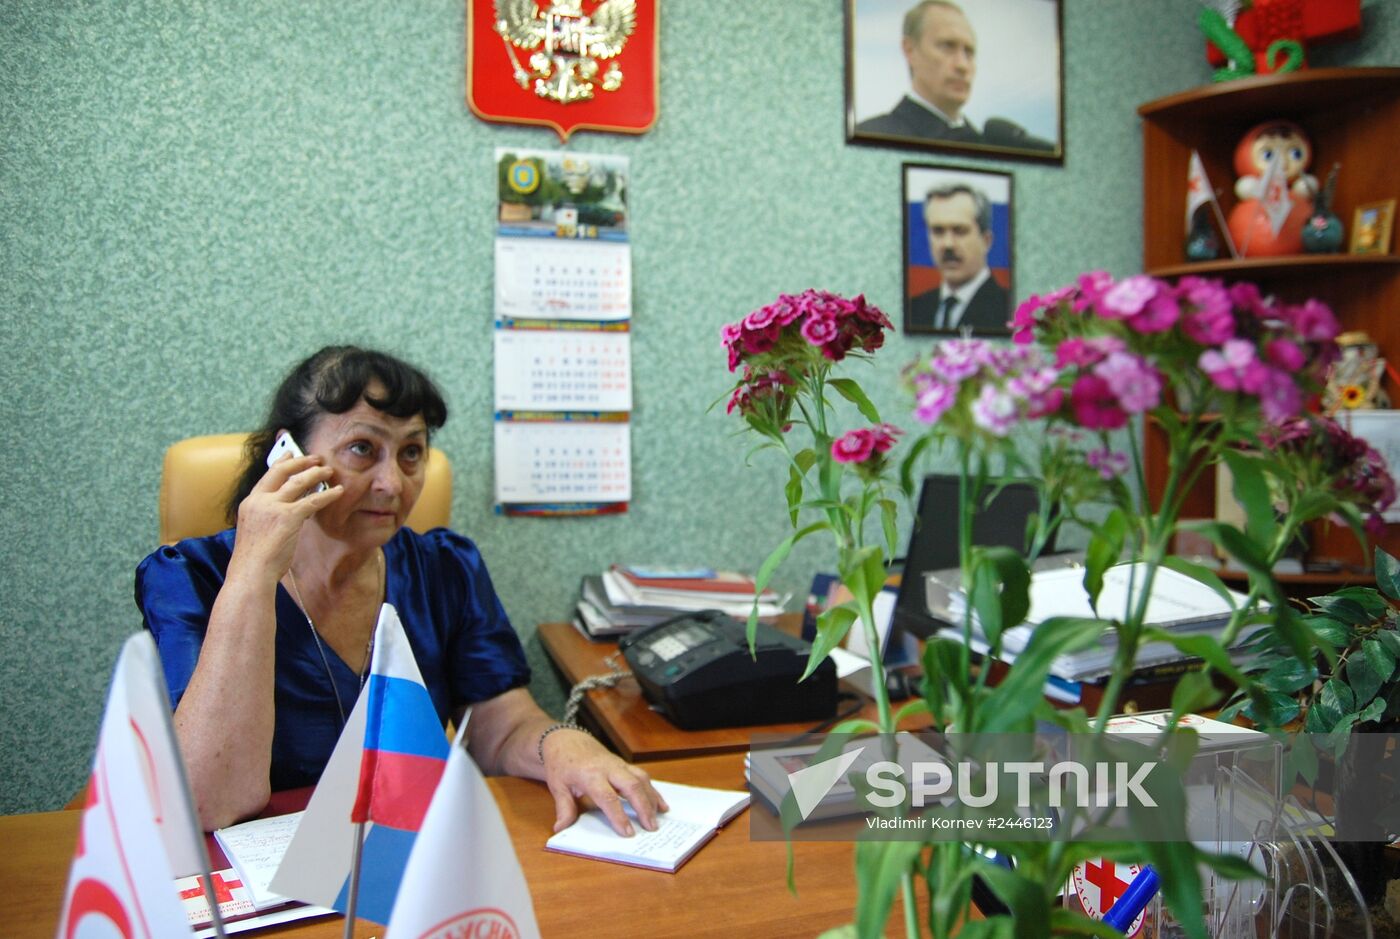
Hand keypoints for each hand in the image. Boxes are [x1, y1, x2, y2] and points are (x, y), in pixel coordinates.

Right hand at [229, 454, 341, 581]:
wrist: (250, 572)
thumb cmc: (255, 559)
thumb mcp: (258, 531)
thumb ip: (271, 517)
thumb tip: (294, 510)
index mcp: (249, 503)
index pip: (267, 477)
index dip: (281, 463)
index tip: (290, 453)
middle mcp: (259, 501)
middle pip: (281, 471)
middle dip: (300, 461)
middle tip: (315, 458)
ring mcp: (272, 507)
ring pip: (298, 481)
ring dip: (316, 473)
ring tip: (329, 470)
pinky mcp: (287, 516)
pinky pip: (312, 500)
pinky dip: (328, 494)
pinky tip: (339, 491)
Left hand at [541, 729, 668, 836]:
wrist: (566, 740)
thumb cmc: (561, 764)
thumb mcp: (557, 786)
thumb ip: (564, 808)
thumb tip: (560, 828)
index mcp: (591, 775)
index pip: (608, 797)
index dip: (619, 816)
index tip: (628, 833)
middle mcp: (608, 768)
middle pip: (632, 786)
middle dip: (643, 807)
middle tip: (650, 827)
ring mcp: (619, 764)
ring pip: (641, 779)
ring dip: (651, 799)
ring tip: (657, 819)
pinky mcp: (624, 765)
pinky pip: (643, 776)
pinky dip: (653, 791)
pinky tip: (661, 805)